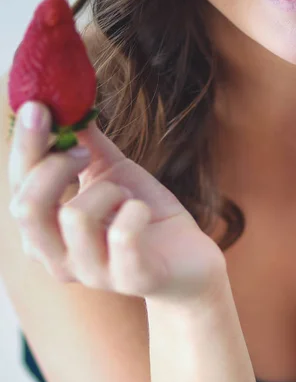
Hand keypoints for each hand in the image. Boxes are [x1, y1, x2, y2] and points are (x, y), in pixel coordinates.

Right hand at [8, 102, 225, 301]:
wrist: (192, 260)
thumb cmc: (147, 217)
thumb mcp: (113, 174)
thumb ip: (85, 144)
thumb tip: (64, 101)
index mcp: (47, 234)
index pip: (18, 190)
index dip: (26, 147)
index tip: (41, 107)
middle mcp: (60, 260)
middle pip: (26, 209)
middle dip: (54, 167)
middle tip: (84, 155)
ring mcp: (95, 274)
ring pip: (75, 216)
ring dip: (109, 191)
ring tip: (129, 198)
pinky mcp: (133, 279)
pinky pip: (122, 234)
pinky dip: (136, 210)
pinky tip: (144, 212)